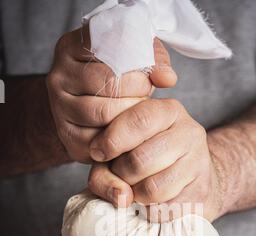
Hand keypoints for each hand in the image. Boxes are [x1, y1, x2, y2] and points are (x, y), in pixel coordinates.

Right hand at [46, 26, 176, 170]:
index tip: (148, 75)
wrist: (83, 108)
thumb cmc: (113, 78)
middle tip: (145, 96)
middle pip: (108, 84)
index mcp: (70, 48)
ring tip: (138, 112)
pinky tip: (130, 132)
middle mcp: (59, 77)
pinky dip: (122, 138)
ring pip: (104, 114)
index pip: (108, 48)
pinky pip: (101, 140)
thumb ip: (152, 57)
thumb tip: (167, 78)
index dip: (136, 64)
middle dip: (137, 92)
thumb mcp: (130, 55)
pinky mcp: (69, 137)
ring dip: (131, 115)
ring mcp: (60, 109)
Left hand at [88, 99, 224, 221]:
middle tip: (121, 176)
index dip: (111, 141)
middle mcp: (189, 132)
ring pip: (153, 189)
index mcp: (167, 111)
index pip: (139, 120)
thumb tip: (121, 197)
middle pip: (140, 159)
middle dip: (121, 174)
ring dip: (136, 196)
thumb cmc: (147, 160)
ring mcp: (199, 163)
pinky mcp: (202, 192)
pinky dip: (150, 212)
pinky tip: (153, 202)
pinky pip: (165, 210)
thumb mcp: (121, 152)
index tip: (98, 154)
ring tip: (137, 189)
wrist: (191, 179)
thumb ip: (104, 171)